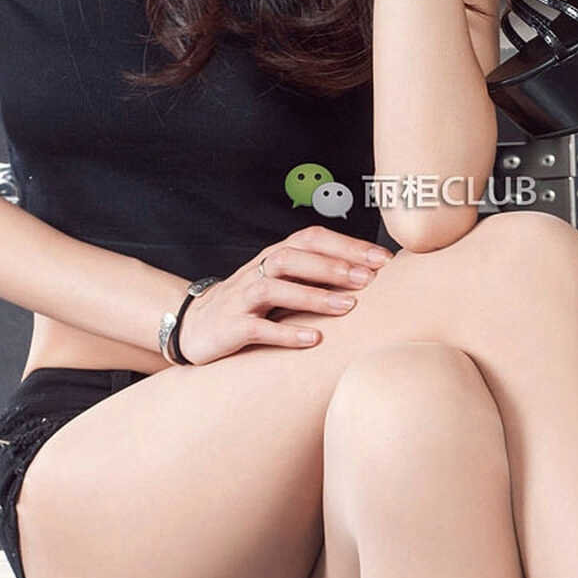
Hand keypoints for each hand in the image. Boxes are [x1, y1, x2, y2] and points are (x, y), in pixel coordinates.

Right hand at [174, 226, 393, 362]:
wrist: (195, 327)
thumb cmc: (252, 306)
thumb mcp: (282, 284)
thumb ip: (315, 276)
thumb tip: (371, 274)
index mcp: (275, 256)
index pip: (312, 238)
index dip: (347, 245)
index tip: (383, 259)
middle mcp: (258, 270)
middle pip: (293, 256)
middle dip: (332, 266)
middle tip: (368, 279)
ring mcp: (242, 298)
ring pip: (275, 286)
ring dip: (313, 295)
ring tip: (347, 306)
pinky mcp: (231, 327)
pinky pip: (258, 327)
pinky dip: (286, 332)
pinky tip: (314, 339)